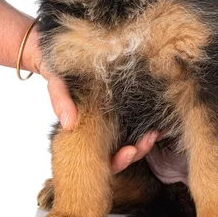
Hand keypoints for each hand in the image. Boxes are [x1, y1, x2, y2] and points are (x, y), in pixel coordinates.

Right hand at [25, 22, 162, 169]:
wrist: (57, 55)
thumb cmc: (59, 74)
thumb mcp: (57, 86)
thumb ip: (60, 102)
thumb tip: (69, 123)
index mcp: (86, 134)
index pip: (104, 159)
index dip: (118, 161)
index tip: (130, 152)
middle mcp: (101, 132)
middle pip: (123, 154)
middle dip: (138, 151)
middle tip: (150, 139)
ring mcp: (113, 121)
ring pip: (132, 141)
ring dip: (146, 140)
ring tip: (157, 131)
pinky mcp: (121, 107)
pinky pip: (136, 121)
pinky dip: (148, 123)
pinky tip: (160, 120)